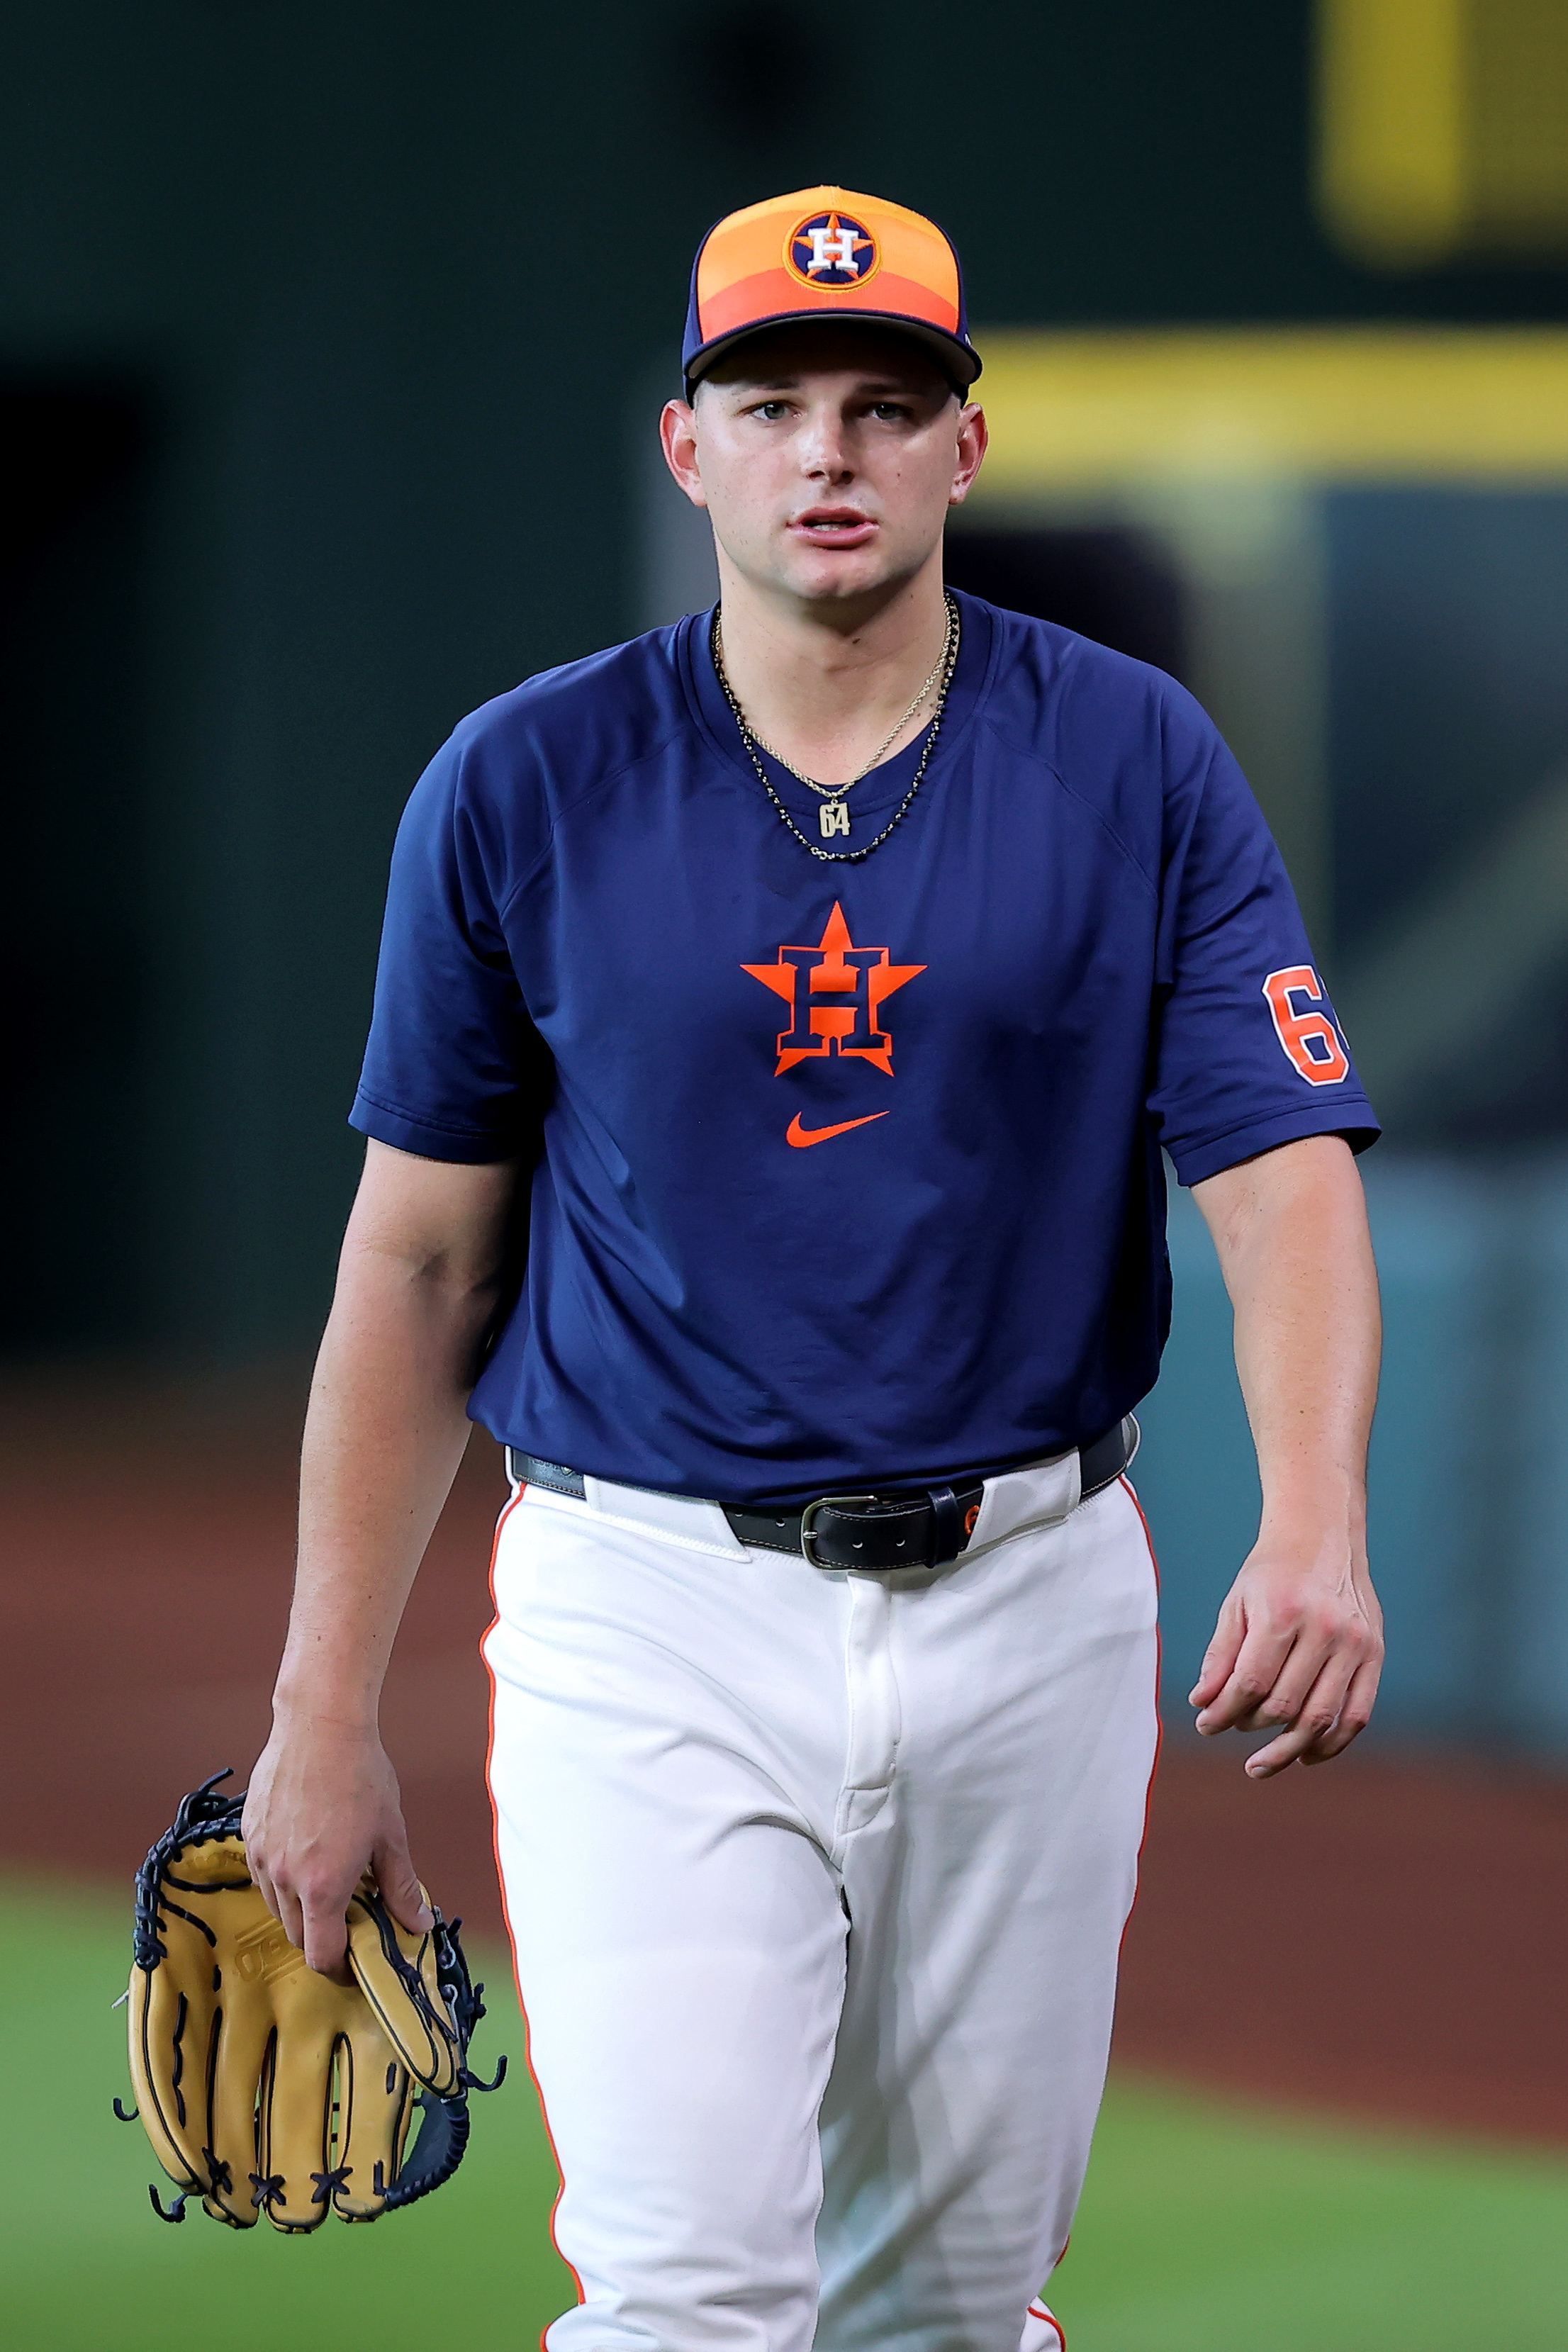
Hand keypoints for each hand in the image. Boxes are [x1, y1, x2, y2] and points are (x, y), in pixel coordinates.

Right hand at [242, 1715, 432, 1979]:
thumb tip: (418, 1924)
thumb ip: (401, 1886)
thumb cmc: (361, 1775)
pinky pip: (261, 1874)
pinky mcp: (248, 1834)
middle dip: (322, 1937)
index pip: (321, 1955)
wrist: (320, 1724)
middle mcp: (284, 1878)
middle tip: (348, 1920)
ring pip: (277, 1906)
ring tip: (329, 1879)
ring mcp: (261, 1856)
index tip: (353, 1964)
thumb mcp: (390, 1835)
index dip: (339, 1968)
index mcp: (323, 1886)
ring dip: (300, 1907)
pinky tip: (307, 1851)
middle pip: (297, 1935)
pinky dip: (282, 1877)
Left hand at [1189, 1529, 1383, 1777]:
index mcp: (1283, 1612)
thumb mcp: (1236, 1604)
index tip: (1206, 1725)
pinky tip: (1306, 1756)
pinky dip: (1332, 1744)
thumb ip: (1221, 1655)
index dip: (1224, 1712)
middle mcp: (1325, 1628)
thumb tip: (1203, 1704)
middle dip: (1251, 1727)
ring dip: (1288, 1750)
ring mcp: (1356, 1643)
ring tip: (1261, 1765)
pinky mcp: (1376, 1654)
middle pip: (1285, 1705)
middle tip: (1231, 1731)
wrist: (1322, 1535)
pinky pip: (1358, 1715)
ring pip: (1322, 1718)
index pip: (1251, 1682)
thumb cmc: (1272, 1573)